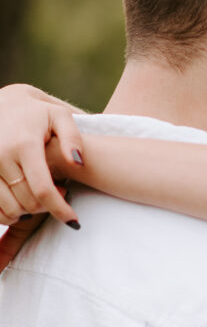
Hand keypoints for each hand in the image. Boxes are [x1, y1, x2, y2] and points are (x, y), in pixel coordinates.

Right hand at [0, 84, 82, 225]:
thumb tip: (78, 163)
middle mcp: (0, 156)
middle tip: (60, 192)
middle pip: (27, 202)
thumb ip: (73, 138)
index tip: (74, 222)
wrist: (2, 104)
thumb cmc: (37, 113)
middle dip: (47, 207)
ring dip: (28, 212)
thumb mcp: (59, 116)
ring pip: (9, 209)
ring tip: (41, 195)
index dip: (59, 209)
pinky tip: (21, 200)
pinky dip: (8, 212)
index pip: (42, 189)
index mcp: (24, 144)